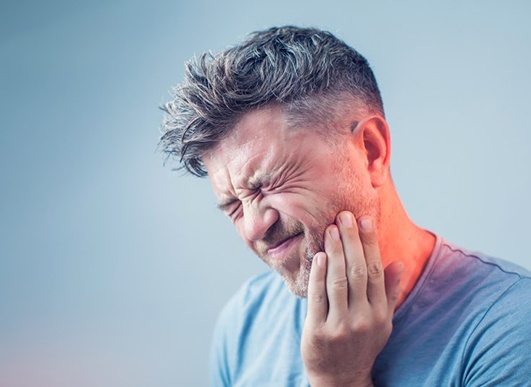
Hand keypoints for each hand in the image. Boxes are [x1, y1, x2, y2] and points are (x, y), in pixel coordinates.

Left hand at [301, 211, 402, 386]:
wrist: (341, 378)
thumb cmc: (362, 344)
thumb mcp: (383, 322)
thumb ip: (390, 292)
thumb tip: (399, 262)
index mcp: (380, 313)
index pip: (377, 271)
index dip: (370, 243)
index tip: (365, 219)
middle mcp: (364, 319)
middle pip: (358, 272)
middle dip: (352, 241)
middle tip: (344, 215)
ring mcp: (341, 326)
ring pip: (339, 282)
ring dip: (335, 253)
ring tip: (331, 229)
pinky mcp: (319, 331)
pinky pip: (318, 298)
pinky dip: (318, 275)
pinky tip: (319, 256)